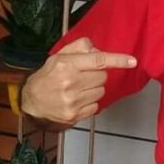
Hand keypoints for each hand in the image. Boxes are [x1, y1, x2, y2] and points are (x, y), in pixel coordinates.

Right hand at [21, 37, 136, 125]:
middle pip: (103, 77)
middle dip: (97, 75)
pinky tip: (77, 99)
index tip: (132, 61)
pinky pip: (96, 105)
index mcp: (67, 65)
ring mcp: (72, 101)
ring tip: (78, 88)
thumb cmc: (48, 75)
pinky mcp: (74, 115)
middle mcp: (70, 83)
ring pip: (101, 91)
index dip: (118, 60)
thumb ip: (80, 47)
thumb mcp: (59, 55)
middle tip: (83, 76)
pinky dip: (90, 102)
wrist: (31, 100)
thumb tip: (98, 50)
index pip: (99, 61)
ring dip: (94, 89)